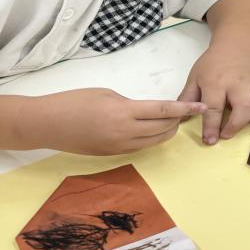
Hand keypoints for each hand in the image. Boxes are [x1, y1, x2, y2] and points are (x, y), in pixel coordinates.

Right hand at [23, 88, 206, 154]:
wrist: (47, 124)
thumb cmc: (74, 101)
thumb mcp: (107, 94)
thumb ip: (130, 104)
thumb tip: (146, 111)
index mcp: (124, 112)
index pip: (163, 111)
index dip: (185, 109)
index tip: (202, 106)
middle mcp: (125, 133)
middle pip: (163, 129)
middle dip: (178, 121)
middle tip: (185, 111)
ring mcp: (119, 147)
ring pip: (154, 142)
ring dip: (166, 132)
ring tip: (171, 120)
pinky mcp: (112, 155)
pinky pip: (140, 147)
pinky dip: (150, 138)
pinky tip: (150, 130)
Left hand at [179, 49, 249, 144]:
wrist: (236, 46)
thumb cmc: (213, 64)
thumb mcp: (195, 77)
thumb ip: (187, 98)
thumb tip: (178, 120)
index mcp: (216, 81)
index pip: (214, 107)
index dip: (211, 127)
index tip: (210, 140)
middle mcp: (238, 83)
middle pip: (244, 107)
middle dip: (236, 125)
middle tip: (226, 134)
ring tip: (243, 120)